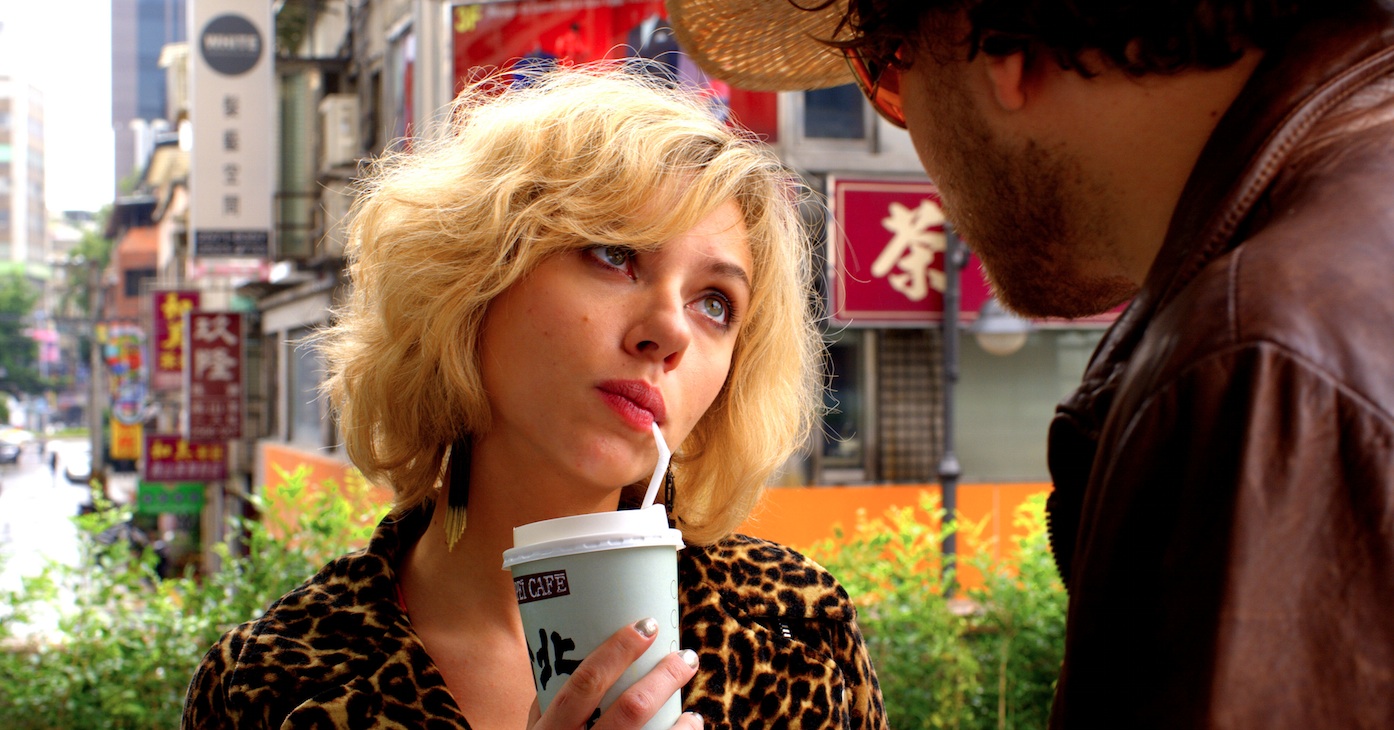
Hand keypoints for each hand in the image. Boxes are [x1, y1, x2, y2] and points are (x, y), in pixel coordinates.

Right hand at [526, 618, 702, 729]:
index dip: (618, 651)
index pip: (585, 683)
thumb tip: (572, 651)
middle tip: (684, 656)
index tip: (647, 626)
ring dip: (682, 717)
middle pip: (630, 710)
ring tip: (693, 698)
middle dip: (664, 677)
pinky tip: (692, 723)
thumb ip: (550, 703)